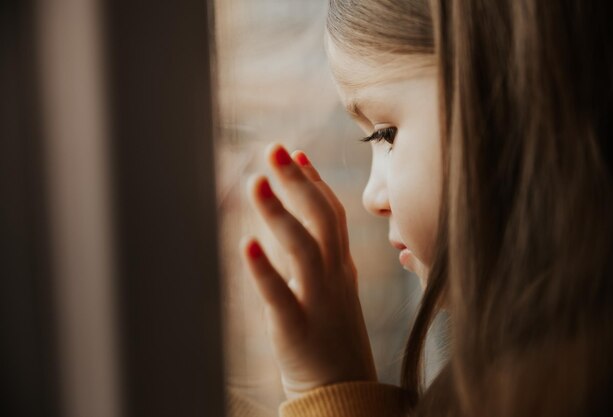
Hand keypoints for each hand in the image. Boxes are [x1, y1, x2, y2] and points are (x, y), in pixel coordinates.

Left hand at [240, 144, 376, 398]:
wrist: (345, 393)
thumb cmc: (334, 337)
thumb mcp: (334, 289)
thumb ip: (323, 255)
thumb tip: (304, 222)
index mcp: (341, 267)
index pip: (332, 214)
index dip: (314, 182)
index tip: (294, 155)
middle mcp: (334, 278)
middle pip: (321, 220)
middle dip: (298, 182)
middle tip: (273, 149)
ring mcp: (319, 302)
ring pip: (303, 248)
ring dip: (279, 212)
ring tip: (256, 181)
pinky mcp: (298, 329)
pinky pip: (281, 296)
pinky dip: (264, 270)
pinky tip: (246, 244)